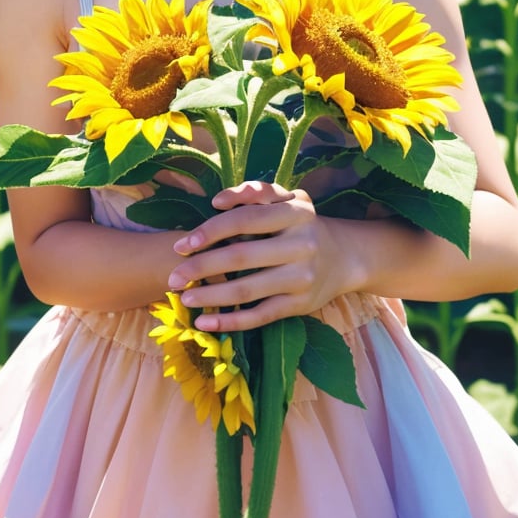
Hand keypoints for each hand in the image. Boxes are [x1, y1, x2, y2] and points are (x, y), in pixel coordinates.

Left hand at [166, 180, 345, 329]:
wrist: (344, 256)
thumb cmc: (301, 223)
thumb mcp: (287, 198)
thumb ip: (255, 193)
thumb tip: (219, 201)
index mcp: (295, 213)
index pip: (244, 220)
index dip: (210, 231)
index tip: (181, 245)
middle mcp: (302, 244)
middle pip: (241, 256)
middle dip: (201, 268)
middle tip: (173, 277)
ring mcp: (302, 278)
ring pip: (248, 290)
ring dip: (211, 297)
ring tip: (184, 299)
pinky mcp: (300, 305)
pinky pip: (260, 316)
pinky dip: (230, 322)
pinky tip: (206, 323)